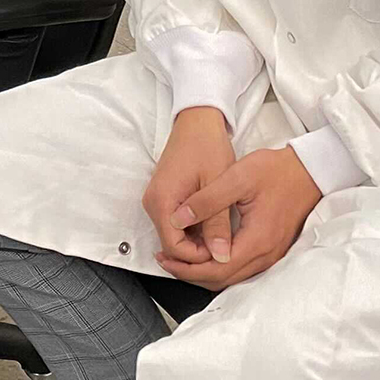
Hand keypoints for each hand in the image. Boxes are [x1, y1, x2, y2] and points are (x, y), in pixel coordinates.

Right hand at [143, 107, 236, 268]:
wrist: (197, 121)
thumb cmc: (207, 146)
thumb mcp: (218, 186)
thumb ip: (217, 225)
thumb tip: (221, 257)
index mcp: (162, 202)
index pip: (174, 248)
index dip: (198, 257)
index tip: (222, 252)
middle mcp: (153, 204)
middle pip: (171, 245)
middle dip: (198, 252)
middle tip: (225, 247)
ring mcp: (157, 201)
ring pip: (174, 236)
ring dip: (197, 242)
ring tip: (222, 235)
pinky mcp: (164, 197)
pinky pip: (175, 225)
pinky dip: (194, 231)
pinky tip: (213, 225)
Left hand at [158, 145, 322, 288]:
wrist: (308, 170)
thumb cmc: (275, 171)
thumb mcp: (237, 177)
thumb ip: (206, 201)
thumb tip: (178, 219)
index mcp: (257, 240)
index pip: (216, 269)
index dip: (187, 268)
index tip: (164, 258)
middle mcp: (267, 255)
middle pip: (223, 279)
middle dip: (191, 274)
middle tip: (165, 260)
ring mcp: (272, 254)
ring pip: (232, 276)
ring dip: (204, 271)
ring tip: (179, 258)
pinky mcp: (272, 249)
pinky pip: (242, 268)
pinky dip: (219, 266)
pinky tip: (204, 252)